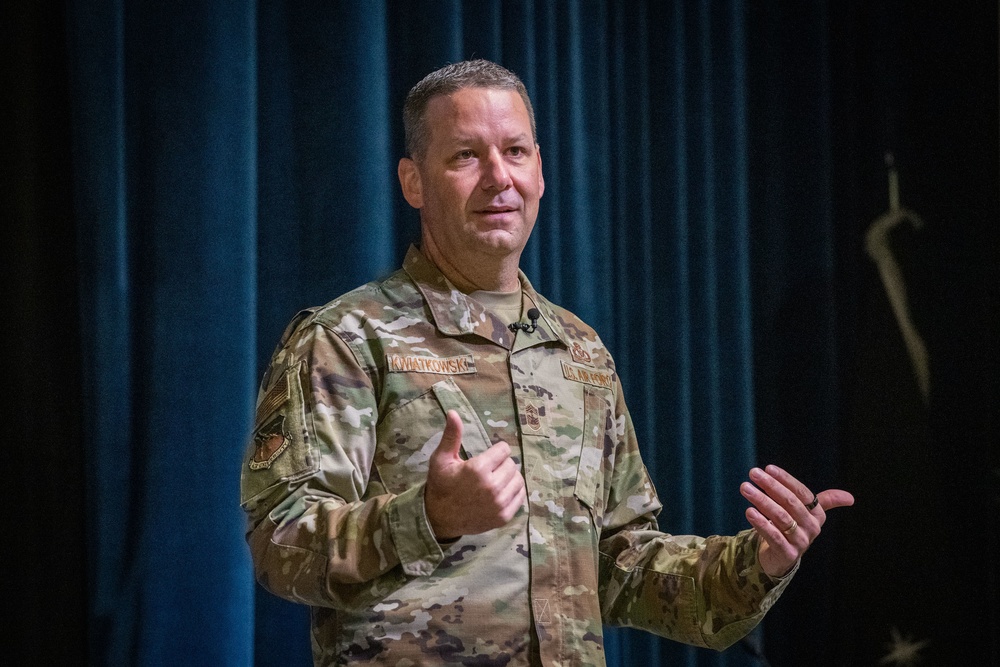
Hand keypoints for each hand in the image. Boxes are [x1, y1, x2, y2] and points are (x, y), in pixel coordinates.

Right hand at [425, 410, 525, 539]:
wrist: (439, 519)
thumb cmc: (441, 485)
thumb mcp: (441, 459)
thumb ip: (451, 436)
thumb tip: (453, 412)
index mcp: (478, 469)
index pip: (503, 450)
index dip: (495, 451)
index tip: (486, 457)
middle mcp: (492, 486)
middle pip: (512, 464)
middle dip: (502, 464)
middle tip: (489, 470)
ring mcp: (499, 503)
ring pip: (518, 479)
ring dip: (510, 477)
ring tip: (496, 479)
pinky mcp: (503, 517)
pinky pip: (521, 496)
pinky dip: (514, 491)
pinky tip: (502, 491)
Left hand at [740, 464, 854, 577]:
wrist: (781, 557)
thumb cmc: (792, 527)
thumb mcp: (806, 513)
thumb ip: (824, 501)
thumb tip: (851, 498)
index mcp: (817, 514)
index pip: (802, 492)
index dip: (785, 479)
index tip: (768, 468)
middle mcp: (812, 527)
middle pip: (790, 502)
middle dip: (771, 486)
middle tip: (753, 473)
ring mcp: (801, 541)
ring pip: (781, 517)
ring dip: (762, 500)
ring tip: (746, 488)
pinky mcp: (788, 554)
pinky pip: (774, 536)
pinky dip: (761, 523)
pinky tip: (749, 511)